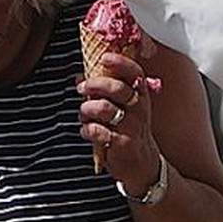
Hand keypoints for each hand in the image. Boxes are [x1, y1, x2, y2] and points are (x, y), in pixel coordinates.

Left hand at [78, 52, 159, 191]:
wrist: (142, 164)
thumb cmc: (129, 131)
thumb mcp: (124, 108)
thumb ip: (104, 92)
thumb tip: (80, 76)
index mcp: (140, 95)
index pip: (135, 73)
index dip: (120, 63)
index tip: (104, 58)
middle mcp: (139, 108)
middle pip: (118, 88)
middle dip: (95, 84)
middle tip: (82, 87)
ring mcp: (132, 126)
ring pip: (106, 109)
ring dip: (87, 108)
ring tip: (83, 113)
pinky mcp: (123, 143)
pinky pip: (100, 132)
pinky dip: (88, 130)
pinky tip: (87, 131)